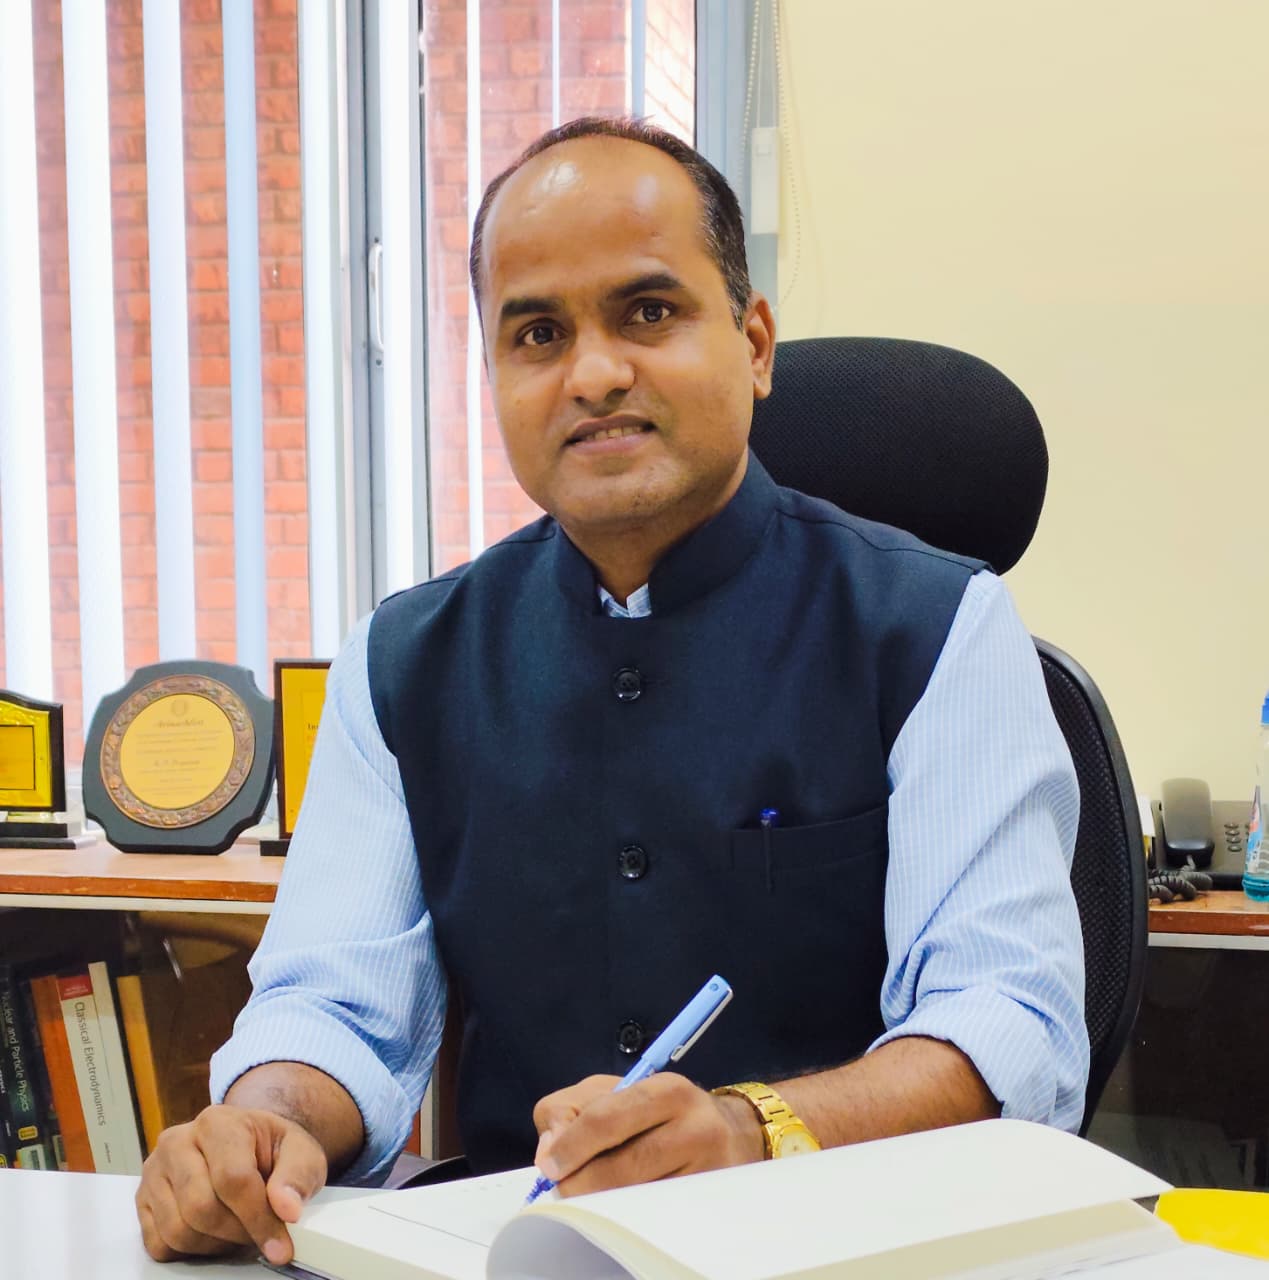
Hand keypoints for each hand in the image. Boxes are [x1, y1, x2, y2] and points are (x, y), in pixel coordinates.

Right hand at [135, 1104, 327, 1264]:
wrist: (248, 1144)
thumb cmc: (272, 1149)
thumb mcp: (301, 1152)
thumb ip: (297, 1176)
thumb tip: (287, 1209)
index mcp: (218, 1122)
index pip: (232, 1179)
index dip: (258, 1218)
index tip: (280, 1247)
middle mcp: (177, 1141)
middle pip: (201, 1208)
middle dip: (237, 1233)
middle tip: (260, 1236)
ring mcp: (155, 1171)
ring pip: (177, 1230)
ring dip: (215, 1244)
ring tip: (239, 1231)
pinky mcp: (142, 1199)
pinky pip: (159, 1244)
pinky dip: (190, 1251)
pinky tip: (214, 1234)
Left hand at [532, 1073, 763, 1196]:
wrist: (733, 1135)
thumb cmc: (661, 1112)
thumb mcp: (616, 1091)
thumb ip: (571, 1108)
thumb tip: (549, 1151)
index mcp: (667, 1091)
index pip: (607, 1119)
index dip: (570, 1145)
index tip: (548, 1166)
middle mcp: (694, 1129)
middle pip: (620, 1167)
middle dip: (579, 1182)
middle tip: (563, 1187)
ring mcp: (705, 1174)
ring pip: (634, 1200)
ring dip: (599, 1202)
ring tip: (589, 1194)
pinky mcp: (707, 1207)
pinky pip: (651, 1218)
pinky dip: (624, 1215)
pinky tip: (617, 1207)